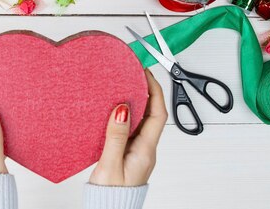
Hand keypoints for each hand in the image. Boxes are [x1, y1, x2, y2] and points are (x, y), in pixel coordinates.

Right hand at [89, 69, 166, 186]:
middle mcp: (146, 150)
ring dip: (136, 102)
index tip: (145, 73)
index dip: (154, 90)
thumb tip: (123, 109)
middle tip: (134, 74)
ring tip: (124, 86)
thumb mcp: (110, 165)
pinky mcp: (129, 155)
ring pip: (142, 121)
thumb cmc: (110, 196)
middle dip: (146, 91)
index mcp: (146, 151)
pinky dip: (127, 115)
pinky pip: (132, 129)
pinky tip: (116, 110)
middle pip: (152, 114)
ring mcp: (138, 152)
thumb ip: (116, 137)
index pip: (158, 113)